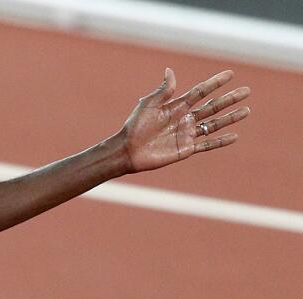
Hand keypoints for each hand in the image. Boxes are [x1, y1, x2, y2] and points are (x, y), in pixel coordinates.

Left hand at [119, 69, 249, 173]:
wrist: (127, 150)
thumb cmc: (134, 126)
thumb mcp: (148, 105)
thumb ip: (163, 90)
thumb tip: (170, 70)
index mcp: (177, 106)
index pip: (201, 92)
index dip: (215, 83)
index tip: (230, 74)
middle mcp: (185, 119)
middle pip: (212, 107)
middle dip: (229, 99)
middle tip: (246, 90)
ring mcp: (187, 134)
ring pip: (214, 124)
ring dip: (230, 117)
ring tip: (247, 110)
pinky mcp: (186, 149)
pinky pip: (207, 144)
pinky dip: (220, 141)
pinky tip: (235, 136)